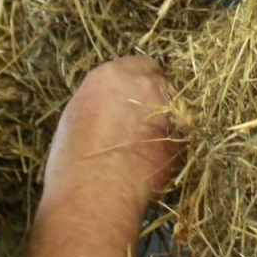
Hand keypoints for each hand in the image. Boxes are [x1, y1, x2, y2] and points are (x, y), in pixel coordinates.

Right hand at [43, 56, 182, 229]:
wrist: (97, 191)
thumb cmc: (73, 159)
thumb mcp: (77, 115)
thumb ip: (100, 101)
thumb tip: (110, 106)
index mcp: (112, 74)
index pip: (136, 65)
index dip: (134, 84)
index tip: (129, 99)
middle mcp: (144, 84)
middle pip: (158, 82)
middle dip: (152, 99)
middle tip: (138, 122)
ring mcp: (168, 109)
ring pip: (173, 107)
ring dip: (163, 120)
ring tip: (144, 146)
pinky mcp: (182, 138)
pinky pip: (180, 134)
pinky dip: (170, 144)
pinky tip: (150, 162)